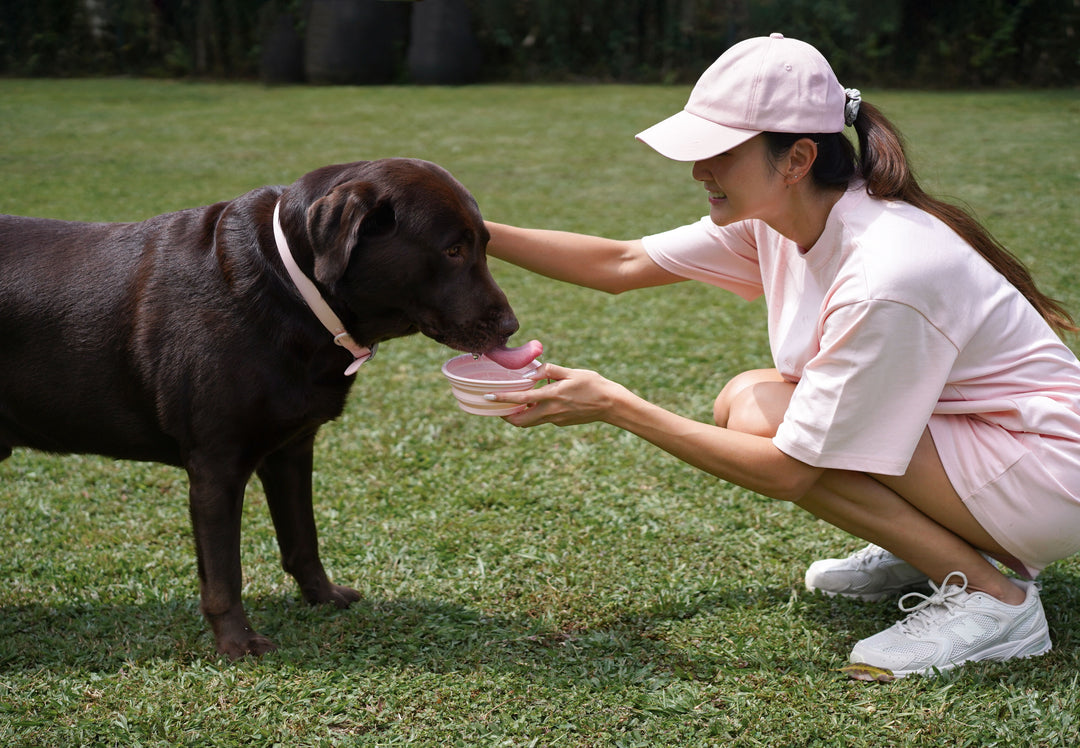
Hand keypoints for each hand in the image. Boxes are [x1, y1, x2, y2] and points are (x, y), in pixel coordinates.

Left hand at [487, 362, 625, 426]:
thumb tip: (530, 372)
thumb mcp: (571, 372)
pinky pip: (543, 419)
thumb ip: (549, 370)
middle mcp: (551, 411)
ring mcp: (556, 419)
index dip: (501, 399)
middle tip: (499, 407)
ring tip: (518, 402)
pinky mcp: (561, 422)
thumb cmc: (593, 385)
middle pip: (520, 421)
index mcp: (551, 396)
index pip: (520, 399)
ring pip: (530, 422)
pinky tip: (541, 400)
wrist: (611, 404)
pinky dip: (536, 411)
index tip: (487, 397)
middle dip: (506, 416)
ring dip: (520, 415)